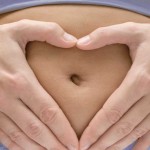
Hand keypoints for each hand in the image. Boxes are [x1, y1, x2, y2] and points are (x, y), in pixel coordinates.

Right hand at [0, 19, 77, 149]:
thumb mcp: (22, 29)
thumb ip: (48, 32)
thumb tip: (73, 41)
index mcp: (20, 79)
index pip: (48, 111)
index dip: (63, 129)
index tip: (76, 141)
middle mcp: (7, 98)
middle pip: (37, 129)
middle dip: (55, 144)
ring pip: (22, 137)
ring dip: (40, 149)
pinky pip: (6, 136)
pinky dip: (21, 146)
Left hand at [77, 22, 149, 149]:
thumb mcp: (130, 31)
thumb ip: (104, 35)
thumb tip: (78, 44)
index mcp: (140, 78)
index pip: (112, 111)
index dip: (96, 128)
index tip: (82, 142)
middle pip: (123, 125)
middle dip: (104, 141)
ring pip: (136, 131)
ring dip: (118, 144)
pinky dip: (141, 143)